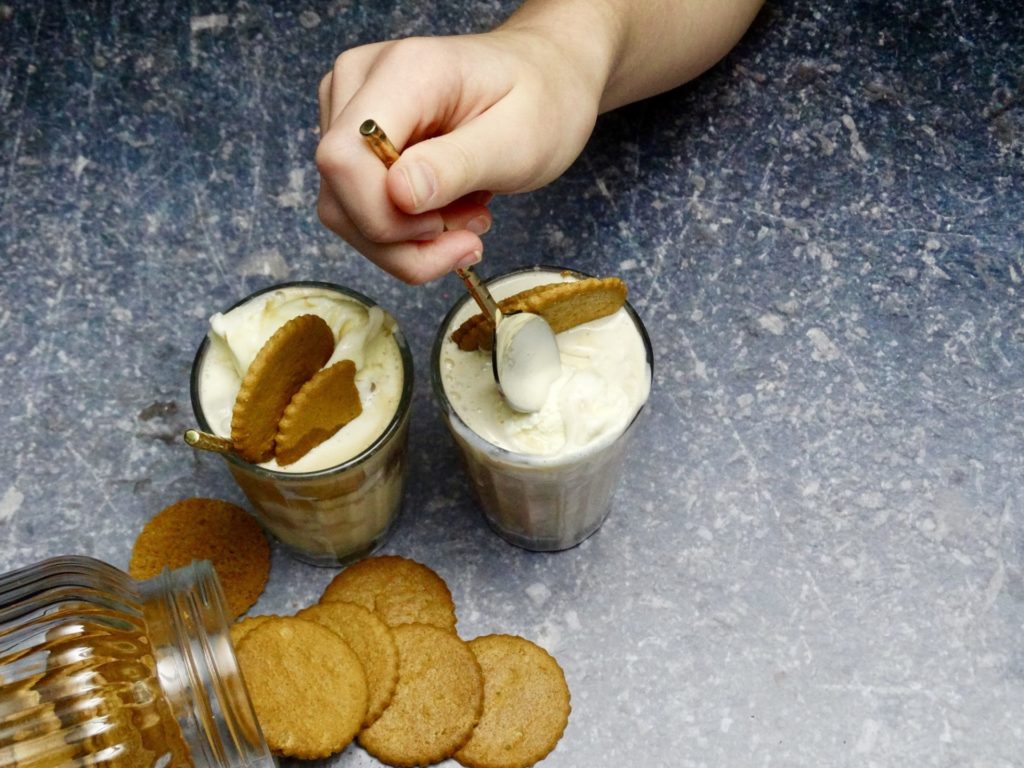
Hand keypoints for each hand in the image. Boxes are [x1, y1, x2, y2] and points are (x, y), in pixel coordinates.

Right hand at [315, 28, 604, 283]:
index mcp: (403, 72)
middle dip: (404, 241)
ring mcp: (348, 112)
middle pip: (339, 195)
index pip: (345, 159)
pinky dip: (404, 233)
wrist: (545, 82)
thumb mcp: (517, 141)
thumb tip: (398, 195)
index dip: (384, 216)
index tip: (446, 228)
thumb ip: (456, 166)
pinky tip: (449, 214)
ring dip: (407, 242)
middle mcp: (359, 84)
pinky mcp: (354, 142)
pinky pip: (357, 210)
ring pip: (344, 213)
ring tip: (468, 220)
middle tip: (471, 237)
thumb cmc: (539, 103)